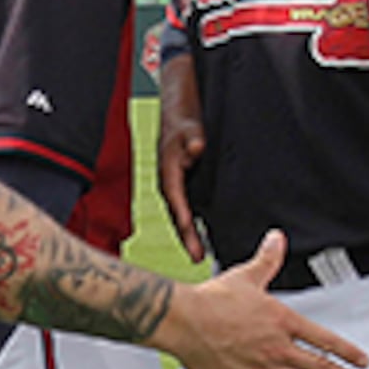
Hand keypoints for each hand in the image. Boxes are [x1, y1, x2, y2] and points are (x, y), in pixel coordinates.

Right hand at [153, 56, 207, 261]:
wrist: (176, 111)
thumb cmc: (183, 119)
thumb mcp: (188, 125)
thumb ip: (192, 137)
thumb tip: (197, 147)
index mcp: (168, 170)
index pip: (175, 196)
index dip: (181, 213)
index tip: (188, 229)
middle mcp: (169, 182)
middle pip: (176, 213)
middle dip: (185, 236)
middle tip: (196, 257)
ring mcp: (175, 186)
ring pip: (180, 214)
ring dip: (188, 235)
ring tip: (198, 256)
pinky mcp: (182, 185)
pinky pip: (186, 209)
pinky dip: (192, 224)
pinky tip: (201, 238)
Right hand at [158, 234, 367, 368]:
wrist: (184, 320)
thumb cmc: (212, 299)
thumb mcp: (247, 276)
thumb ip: (267, 261)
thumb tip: (277, 239)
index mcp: (282, 321)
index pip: (325, 340)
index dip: (348, 352)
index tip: (362, 362)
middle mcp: (277, 346)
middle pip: (320, 367)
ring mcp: (261, 367)